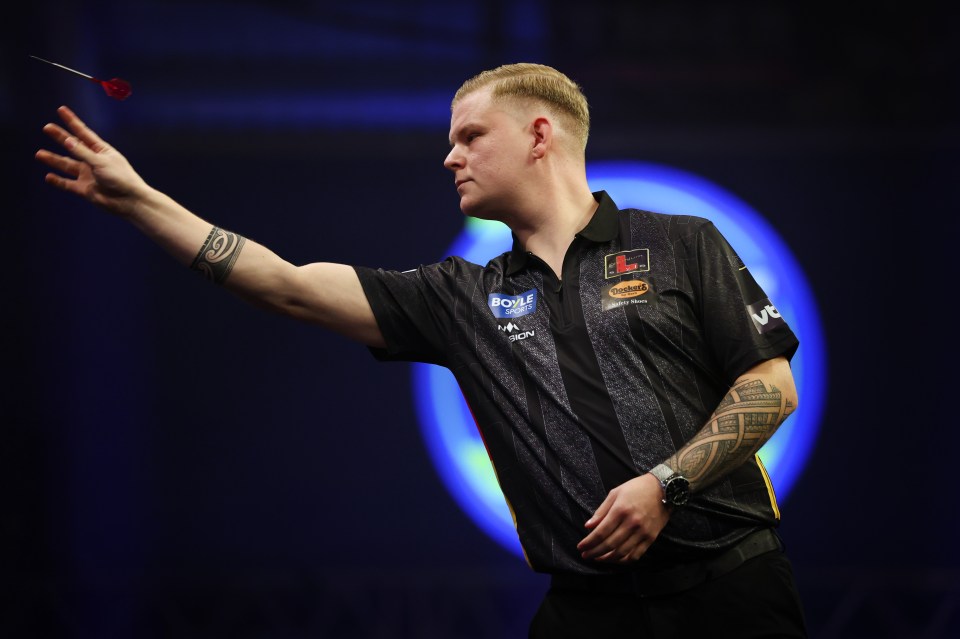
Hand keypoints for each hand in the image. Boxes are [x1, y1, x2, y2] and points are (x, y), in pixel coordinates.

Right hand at [35, 106, 149, 216]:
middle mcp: (93, 161)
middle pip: (72, 146)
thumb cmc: (120, 178)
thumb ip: (83, 152)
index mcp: (101, 150)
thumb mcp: (101, 162)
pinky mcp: (84, 189)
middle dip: (60, 137)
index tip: (61, 110)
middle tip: (47, 127)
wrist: (129, 201)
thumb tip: (67, 139)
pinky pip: (68, 184)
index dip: (72, 121)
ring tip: (39, 154)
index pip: (83, 133)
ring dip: (53, 160)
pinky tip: (48, 177)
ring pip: (67, 165)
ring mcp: (88, 175)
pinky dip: (58, 181)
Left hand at [577, 473, 669, 562]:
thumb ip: (601, 511)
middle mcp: (632, 523)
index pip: (601, 532)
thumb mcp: (615, 493)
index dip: (589, 542)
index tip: (581, 547)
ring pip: (622, 552)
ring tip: (597, 558)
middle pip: (610, 544)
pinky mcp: (651, 538)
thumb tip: (588, 526)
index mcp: (620, 510)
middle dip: (594, 552)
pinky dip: (624, 560)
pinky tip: (615, 559)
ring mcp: (642, 532)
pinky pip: (636, 555)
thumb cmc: (637, 488)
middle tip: (585, 555)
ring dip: (607, 559)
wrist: (664, 489)